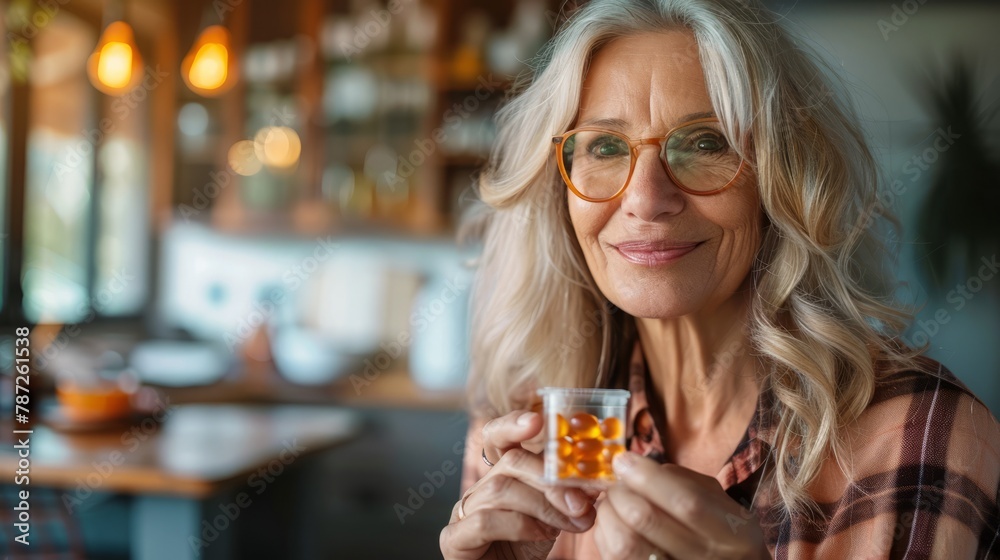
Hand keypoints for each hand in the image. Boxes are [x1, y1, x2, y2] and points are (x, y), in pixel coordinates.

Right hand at [440, 410, 597, 559]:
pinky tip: (542, 535)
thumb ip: (569, 496)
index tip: (538, 420)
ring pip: (500, 489)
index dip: (513, 423)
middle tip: (582, 501)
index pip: (497, 437)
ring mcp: (461, 513)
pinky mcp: (454, 538)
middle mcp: (477, 489)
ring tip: (573, 522)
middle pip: (509, 462)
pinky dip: (519, 524)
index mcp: (499, 477)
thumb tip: (594, 479)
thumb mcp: (555, 518)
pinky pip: (483, 520)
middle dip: (550, 478)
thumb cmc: (529, 550)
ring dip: (543, 505)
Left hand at [594, 452, 769, 559]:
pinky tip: (613, 523)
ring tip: (613, 502)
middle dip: (622, 492)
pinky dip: (604, 534)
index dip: (649, 478)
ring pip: (624, 544)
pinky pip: (613, 557)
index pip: (686, 502)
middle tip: (618, 483)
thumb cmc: (721, 530)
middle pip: (647, 521)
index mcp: (734, 534)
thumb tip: (636, 467)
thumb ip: (684, 481)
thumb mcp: (720, 503)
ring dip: (609, 513)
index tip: (625, 460)